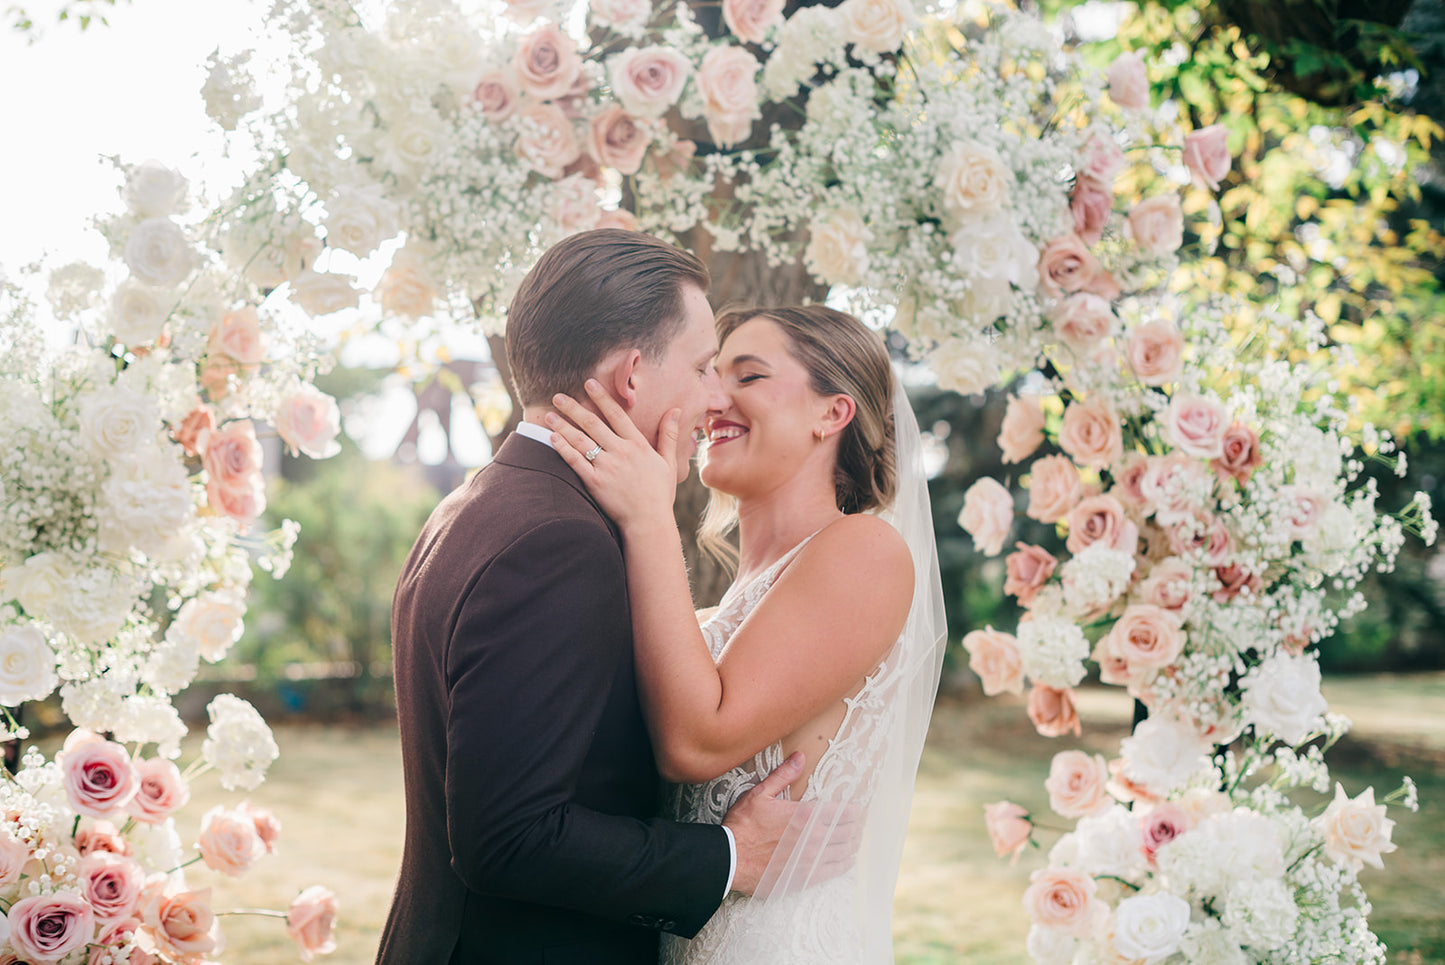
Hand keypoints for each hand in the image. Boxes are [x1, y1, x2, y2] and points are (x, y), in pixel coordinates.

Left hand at [547, 379, 681, 529]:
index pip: (617, 415)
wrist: (649, 522)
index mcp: (637, 445)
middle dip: (574, 408)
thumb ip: (669, 435)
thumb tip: (675, 410)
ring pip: (581, 440)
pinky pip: (575, 462)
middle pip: (593, 424)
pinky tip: (552, 438)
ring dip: (563, 426)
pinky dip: (563, 449)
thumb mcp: (669, 462)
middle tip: (558, 396)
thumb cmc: (660, 494)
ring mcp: (607, 467)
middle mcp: (621, 452)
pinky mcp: (595, 483)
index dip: (601, 397)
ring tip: (549, 415)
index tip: (588, 383)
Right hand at [722, 753, 863, 894]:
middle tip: (856, 824)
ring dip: (852, 844)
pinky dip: (844, 863)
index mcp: (805, 814)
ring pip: (844, 851)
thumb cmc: (744, 826)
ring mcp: (811, 859)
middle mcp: (814, 837)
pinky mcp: (806, 877)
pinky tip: (846, 860)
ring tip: (853, 840)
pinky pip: (835, 870)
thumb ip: (783, 775)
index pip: (842, 812)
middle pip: (847, 831)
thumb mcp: (760, 794)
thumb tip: (799, 757)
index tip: (856, 810)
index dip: (853, 810)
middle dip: (854, 826)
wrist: (731, 859)